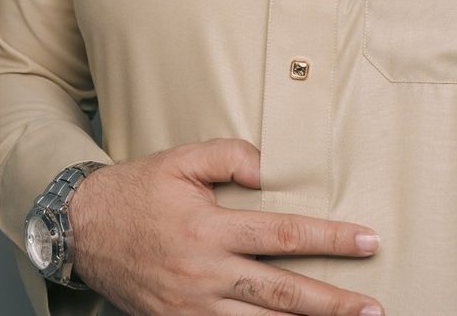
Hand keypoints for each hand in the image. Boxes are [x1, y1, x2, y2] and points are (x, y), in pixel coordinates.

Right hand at [68, 137, 383, 314]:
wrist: (83, 229)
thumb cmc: (137, 190)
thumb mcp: (181, 160)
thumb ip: (230, 156)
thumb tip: (272, 169)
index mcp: (210, 230)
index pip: (285, 235)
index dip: (331, 239)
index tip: (367, 241)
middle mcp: (205, 275)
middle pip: (283, 293)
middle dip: (333, 303)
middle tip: (373, 309)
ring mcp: (191, 308)